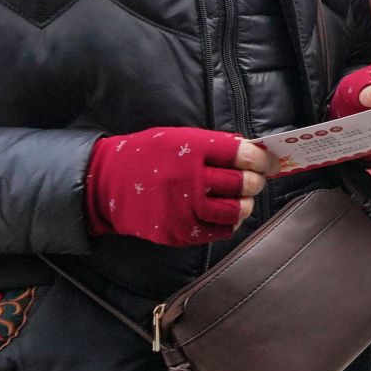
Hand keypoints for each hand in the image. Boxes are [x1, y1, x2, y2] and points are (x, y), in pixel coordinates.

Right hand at [85, 128, 268, 246]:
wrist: (103, 184)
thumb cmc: (146, 156)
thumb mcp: (177, 138)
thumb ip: (213, 145)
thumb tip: (252, 152)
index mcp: (190, 150)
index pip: (240, 155)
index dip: (260, 159)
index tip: (266, 161)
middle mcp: (188, 179)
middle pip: (241, 183)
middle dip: (255, 181)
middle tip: (255, 180)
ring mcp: (183, 208)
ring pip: (235, 211)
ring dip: (245, 204)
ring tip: (242, 198)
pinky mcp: (179, 231)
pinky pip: (218, 231)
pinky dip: (229, 223)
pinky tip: (226, 215)